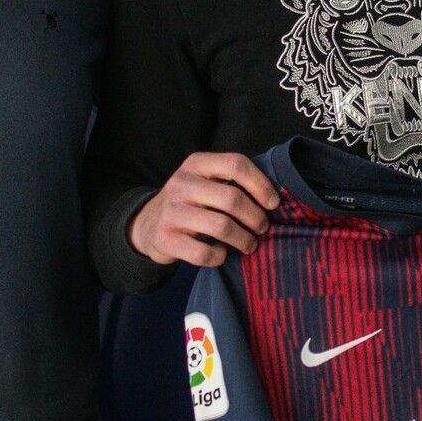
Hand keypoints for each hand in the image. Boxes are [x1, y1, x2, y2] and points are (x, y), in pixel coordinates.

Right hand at [129, 152, 277, 266]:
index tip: (273, 203)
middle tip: (262, 228)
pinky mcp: (165, 238)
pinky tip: (222, 254)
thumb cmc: (190, 203)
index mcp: (196, 164)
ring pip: (221, 226)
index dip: (260, 184)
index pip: (236, 164)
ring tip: (249, 245)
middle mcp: (181, 183)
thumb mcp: (204, 181)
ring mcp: (171, 211)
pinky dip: (219, 256)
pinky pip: (203, 252)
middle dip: (255, 217)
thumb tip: (273, 197)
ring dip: (243, 239)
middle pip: (232, 198)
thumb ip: (231, 181)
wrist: (148, 225)